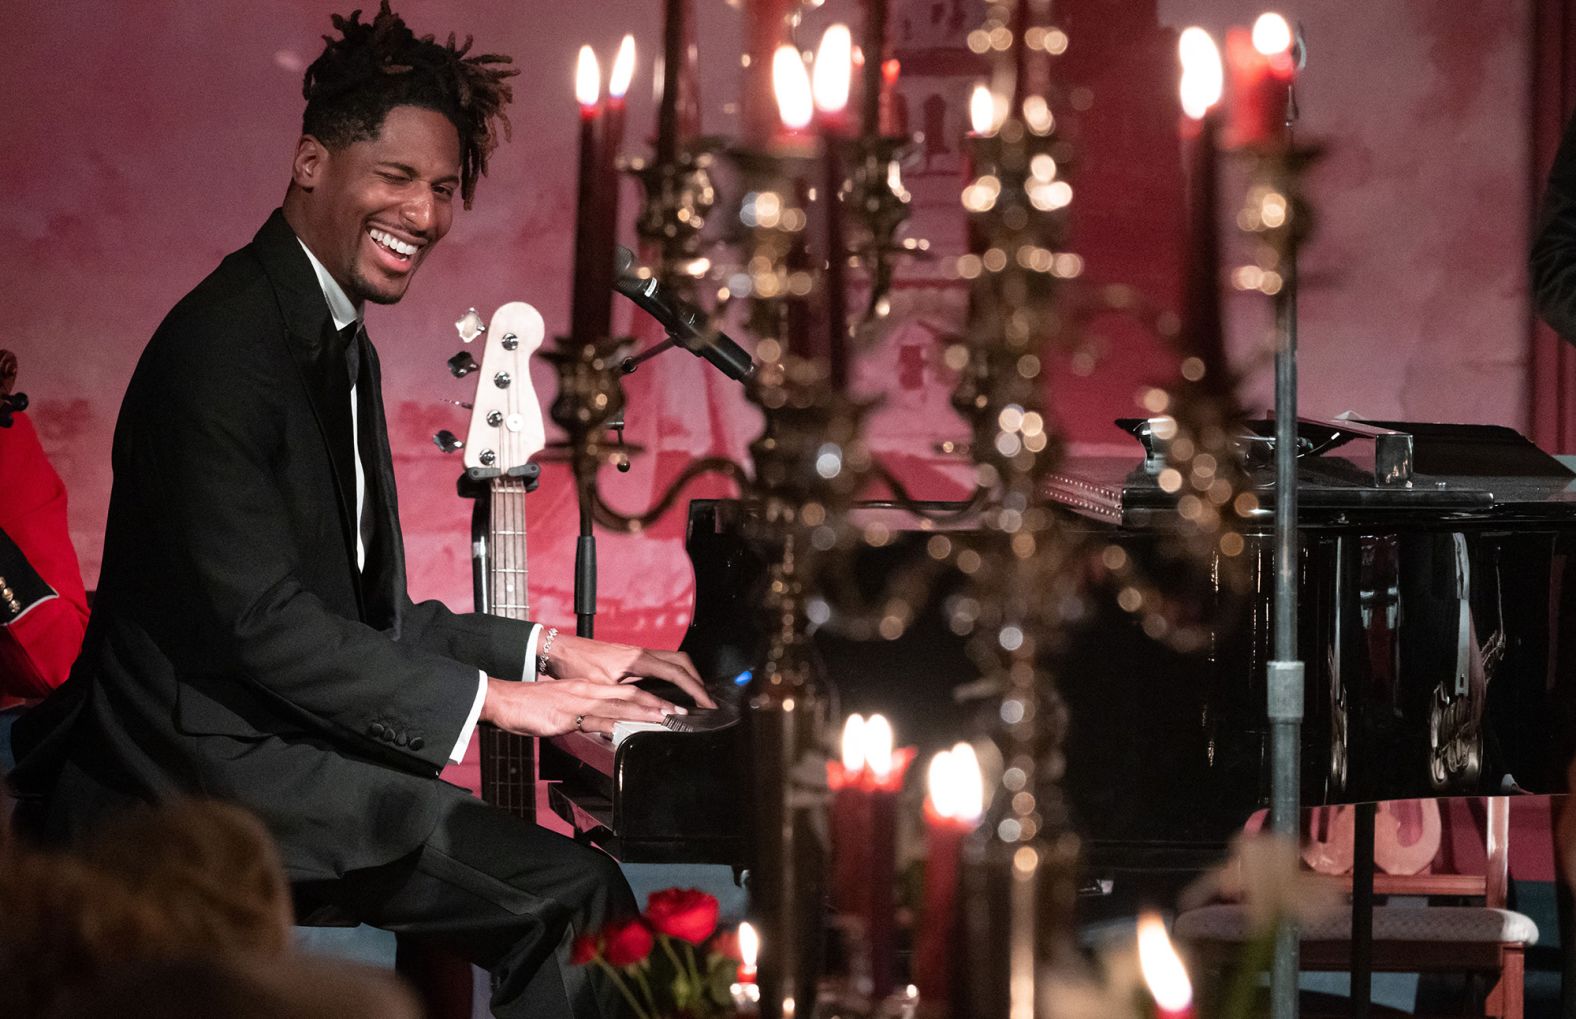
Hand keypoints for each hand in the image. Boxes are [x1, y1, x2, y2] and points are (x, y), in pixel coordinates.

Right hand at [479, 677, 682, 737]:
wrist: (505, 700)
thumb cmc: (532, 705)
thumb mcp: (564, 706)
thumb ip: (585, 715)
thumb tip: (603, 725)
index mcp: (587, 689)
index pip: (626, 692)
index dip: (651, 698)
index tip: (670, 705)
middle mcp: (587, 692)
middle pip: (629, 696)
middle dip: (656, 704)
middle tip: (680, 711)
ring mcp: (577, 703)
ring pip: (617, 705)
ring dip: (643, 712)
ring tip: (664, 717)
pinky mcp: (566, 716)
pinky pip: (592, 720)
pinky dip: (611, 724)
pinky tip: (624, 729)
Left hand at [544, 633, 714, 708]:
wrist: (558, 650)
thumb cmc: (575, 666)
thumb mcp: (600, 688)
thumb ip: (623, 701)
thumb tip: (645, 715)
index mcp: (637, 659)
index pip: (676, 672)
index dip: (695, 689)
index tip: (706, 703)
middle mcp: (641, 653)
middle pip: (681, 661)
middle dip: (697, 680)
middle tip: (705, 700)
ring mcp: (637, 653)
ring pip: (672, 660)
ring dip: (686, 676)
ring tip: (694, 695)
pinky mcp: (631, 657)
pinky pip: (661, 663)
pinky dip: (673, 675)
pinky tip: (671, 688)